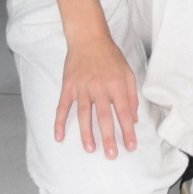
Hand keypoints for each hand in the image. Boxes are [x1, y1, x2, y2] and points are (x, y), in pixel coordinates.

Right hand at [52, 29, 142, 158]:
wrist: (89, 38)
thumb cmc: (110, 56)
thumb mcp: (127, 72)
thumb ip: (131, 95)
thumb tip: (133, 118)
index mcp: (116, 84)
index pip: (123, 111)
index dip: (127, 130)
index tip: (130, 146)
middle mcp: (99, 87)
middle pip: (103, 116)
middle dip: (108, 137)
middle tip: (111, 155)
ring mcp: (82, 87)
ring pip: (83, 114)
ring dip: (86, 133)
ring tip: (90, 149)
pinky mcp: (68, 86)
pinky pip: (62, 106)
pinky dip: (59, 122)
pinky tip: (59, 136)